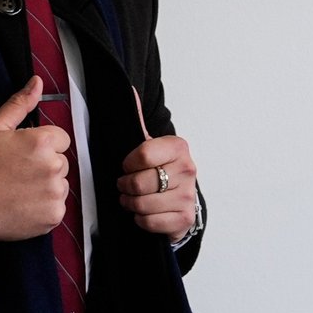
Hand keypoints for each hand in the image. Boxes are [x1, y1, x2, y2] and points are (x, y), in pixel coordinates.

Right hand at [0, 76, 70, 242]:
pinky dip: (45, 204)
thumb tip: (37, 84)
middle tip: (19, 169)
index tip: (25, 151)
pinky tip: (24, 201)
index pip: (61, 137)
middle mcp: (53, 167)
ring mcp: (54, 193)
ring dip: (46, 183)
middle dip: (45, 162)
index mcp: (42, 142)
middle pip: (61, 160)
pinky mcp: (53, 215)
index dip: (42, 142)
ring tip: (20, 186)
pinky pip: (57, 204)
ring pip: (61, 182)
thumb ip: (20, 103)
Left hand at [117, 86, 196, 242]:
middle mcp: (188, 170)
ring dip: (130, 203)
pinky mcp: (185, 219)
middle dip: (125, 186)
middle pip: (141, 182)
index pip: (144, 154)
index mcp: (178, 147)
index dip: (127, 163)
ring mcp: (188, 196)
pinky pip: (151, 222)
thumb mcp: (150, 143)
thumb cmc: (161, 167)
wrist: (181, 196)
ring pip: (143, 204)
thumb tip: (128, 90)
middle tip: (123, 185)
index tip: (125, 166)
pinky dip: (141, 220)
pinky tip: (143, 212)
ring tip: (130, 198)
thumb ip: (137, 119)